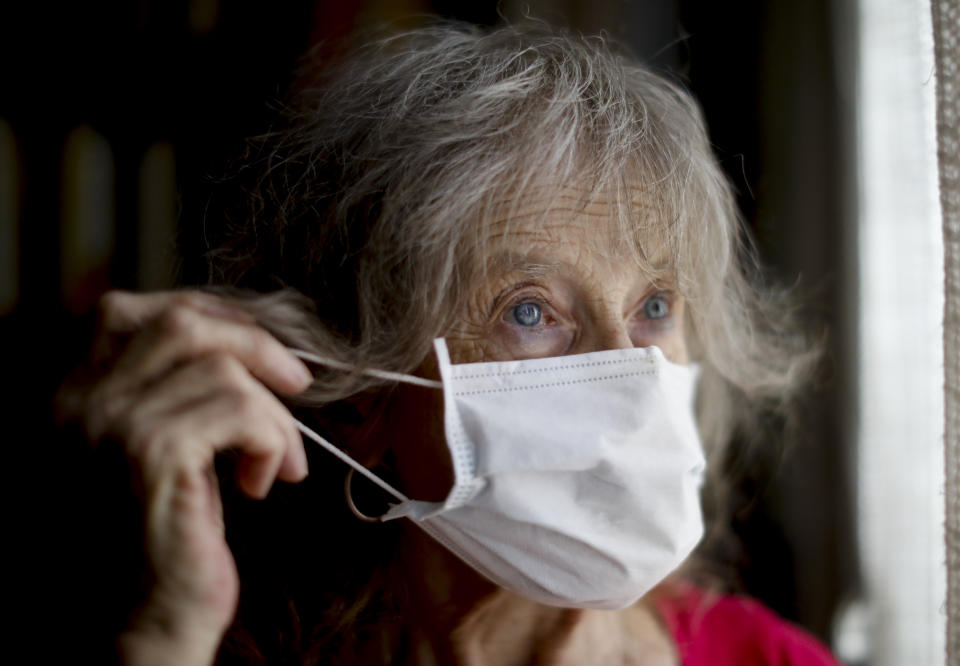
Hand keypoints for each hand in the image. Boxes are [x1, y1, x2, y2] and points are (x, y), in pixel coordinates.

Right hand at [65, 290, 312, 664]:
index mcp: (71, 395)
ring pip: (223, 368)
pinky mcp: (152, 457)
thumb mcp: (155, 453)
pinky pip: (242, 411)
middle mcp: (78, 402)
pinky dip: (274, 441)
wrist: (136, 630)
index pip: (129, 311)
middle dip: (254, 343)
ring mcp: (110, 426)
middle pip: (180, 322)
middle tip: (296, 382)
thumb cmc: (158, 544)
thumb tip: (247, 345)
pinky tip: (264, 484)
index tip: (256, 345)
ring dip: (273, 414)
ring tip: (280, 461)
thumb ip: (175, 395)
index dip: (208, 316)